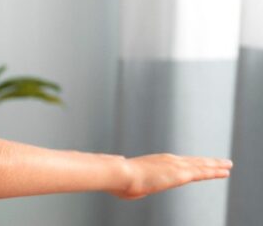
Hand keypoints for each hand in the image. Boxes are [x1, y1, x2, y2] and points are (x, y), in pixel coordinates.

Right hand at [111, 153, 232, 199]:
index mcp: (155, 162)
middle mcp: (168, 160)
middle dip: (206, 162)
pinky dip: (215, 171)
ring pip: (201, 165)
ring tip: (227, 165)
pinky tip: (224, 171)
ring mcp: (175, 165)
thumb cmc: (120, 181)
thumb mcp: (130, 185)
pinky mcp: (181, 173)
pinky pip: (203, 172)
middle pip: (192, 161)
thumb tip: (132, 187)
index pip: (178, 163)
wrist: (120, 174)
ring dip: (215, 165)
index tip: (198, 164)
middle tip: (220, 161)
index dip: (190, 163)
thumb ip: (137, 186)